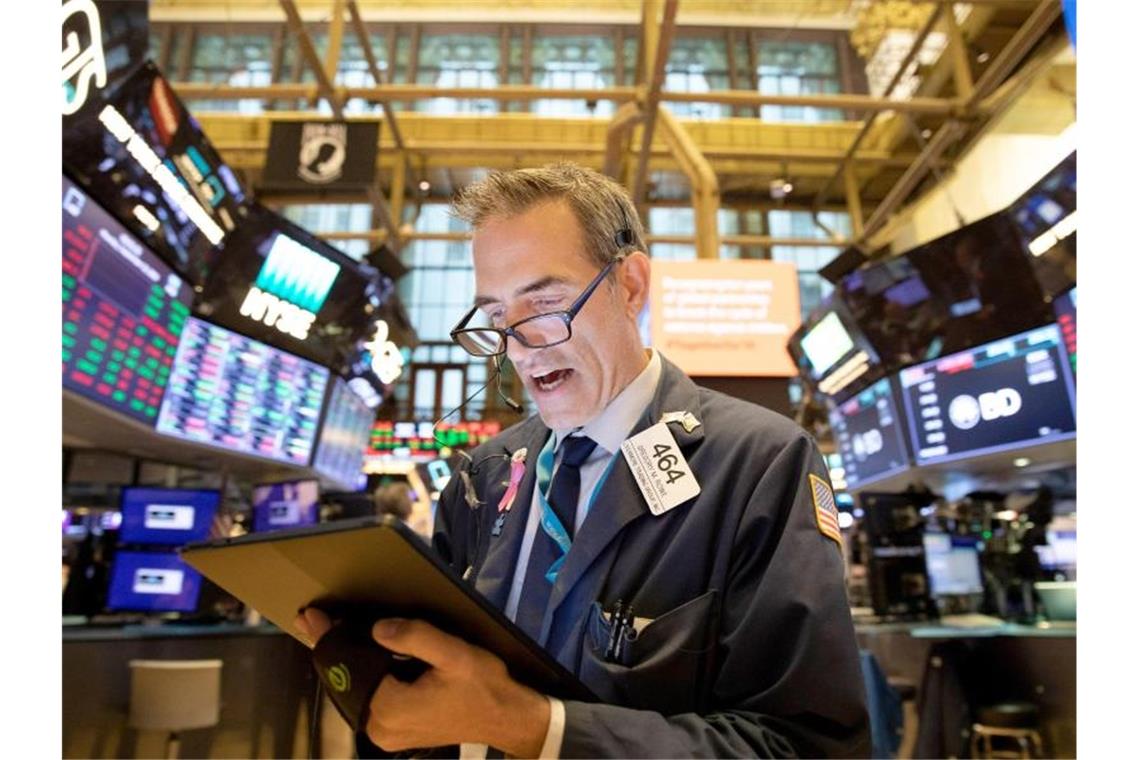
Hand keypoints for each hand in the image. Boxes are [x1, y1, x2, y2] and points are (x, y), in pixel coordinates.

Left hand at [292, 610, 549, 755]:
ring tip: (328, 632)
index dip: (329, 640)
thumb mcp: (453, 654)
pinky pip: (367, 700)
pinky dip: (360, 677)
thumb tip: (377, 628)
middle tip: (311, 619)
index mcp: (391, 707)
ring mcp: (385, 735)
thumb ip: (415, 637)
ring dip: (344, 663)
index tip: (311, 616)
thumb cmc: (483, 684)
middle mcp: (380, 728)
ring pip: (354, 692)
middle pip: (345, 683)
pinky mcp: (393, 734)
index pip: (350, 669)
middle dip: (330, 650)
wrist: (505, 717)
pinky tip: (356, 656)